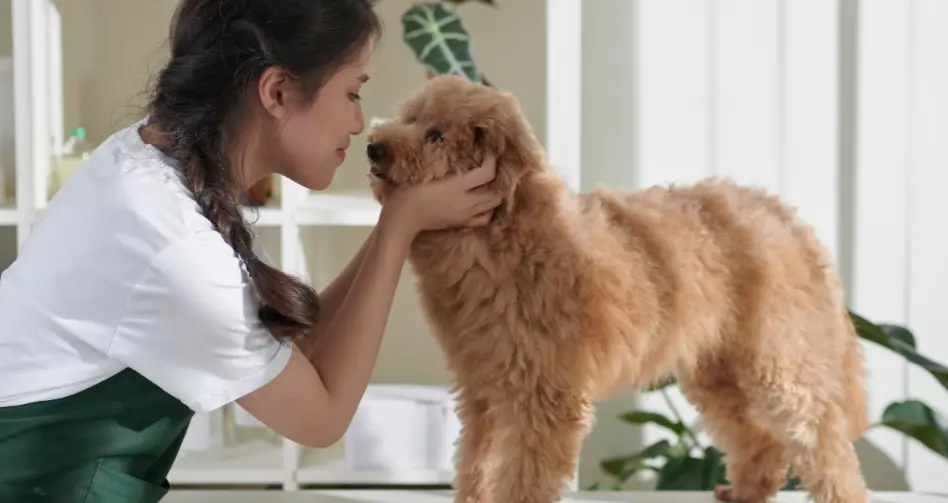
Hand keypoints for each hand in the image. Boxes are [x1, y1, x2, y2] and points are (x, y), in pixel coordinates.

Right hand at [381, 153, 501, 237]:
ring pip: (493, 206)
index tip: (489, 152)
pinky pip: (484, 219)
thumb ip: (442, 161)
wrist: (402, 219)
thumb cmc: (407, 192)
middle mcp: (465, 202)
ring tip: (488, 185)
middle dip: (497, 180)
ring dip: (494, 195)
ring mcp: (464, 215)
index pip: (487, 173)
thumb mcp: (424, 171)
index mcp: (456, 186)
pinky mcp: (460, 224)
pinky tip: (482, 203)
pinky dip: (488, 210)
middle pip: (495, 193)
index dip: (492, 160)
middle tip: (490, 169)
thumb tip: (450, 146)